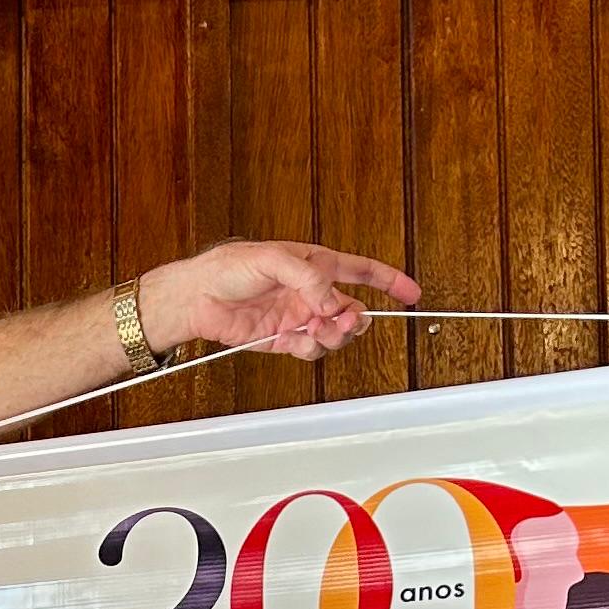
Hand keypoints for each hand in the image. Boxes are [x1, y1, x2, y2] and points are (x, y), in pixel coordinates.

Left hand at [137, 241, 417, 362]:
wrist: (196, 297)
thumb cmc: (227, 268)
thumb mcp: (271, 259)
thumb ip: (307, 277)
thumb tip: (329, 299)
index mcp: (315, 265)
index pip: (362, 271)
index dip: (390, 281)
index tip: (412, 292)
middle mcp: (311, 291)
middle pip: (353, 309)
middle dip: (354, 319)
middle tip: (340, 320)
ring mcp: (299, 316)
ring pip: (335, 332)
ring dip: (333, 335)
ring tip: (317, 330)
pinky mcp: (283, 340)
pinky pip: (311, 349)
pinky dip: (310, 348)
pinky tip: (299, 339)